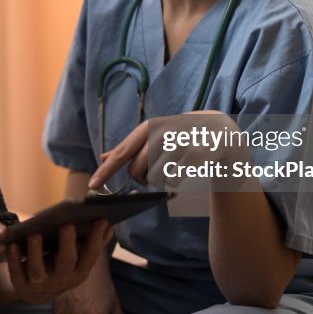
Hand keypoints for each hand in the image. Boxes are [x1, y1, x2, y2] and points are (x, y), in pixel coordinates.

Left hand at [6, 219, 110, 304]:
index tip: (100, 219)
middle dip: (67, 244)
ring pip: (38, 269)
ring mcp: (40, 284)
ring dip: (36, 252)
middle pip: (66, 262)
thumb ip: (93, 241)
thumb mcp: (77, 257)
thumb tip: (109, 224)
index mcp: (79, 272)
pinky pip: (16, 273)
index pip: (91, 254)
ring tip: (35, 234)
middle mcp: (62, 280)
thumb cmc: (59, 264)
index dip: (97, 238)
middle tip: (67, 225)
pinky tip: (13, 244)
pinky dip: (14, 259)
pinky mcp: (21, 285)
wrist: (36, 291)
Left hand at [88, 111, 235, 190]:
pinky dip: (175, 181)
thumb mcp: (156, 135)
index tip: (92, 186)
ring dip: (161, 180)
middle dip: (141, 179)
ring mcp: (178, 141)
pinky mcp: (195, 154)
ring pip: (155, 177)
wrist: (220, 132)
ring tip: (173, 168)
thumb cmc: (183, 137)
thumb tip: (103, 157)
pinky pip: (174, 179)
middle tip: (152, 176)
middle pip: (136, 170)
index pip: (121, 152)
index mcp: (148, 127)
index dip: (105, 171)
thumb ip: (131, 147)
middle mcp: (160, 132)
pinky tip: (184, 171)